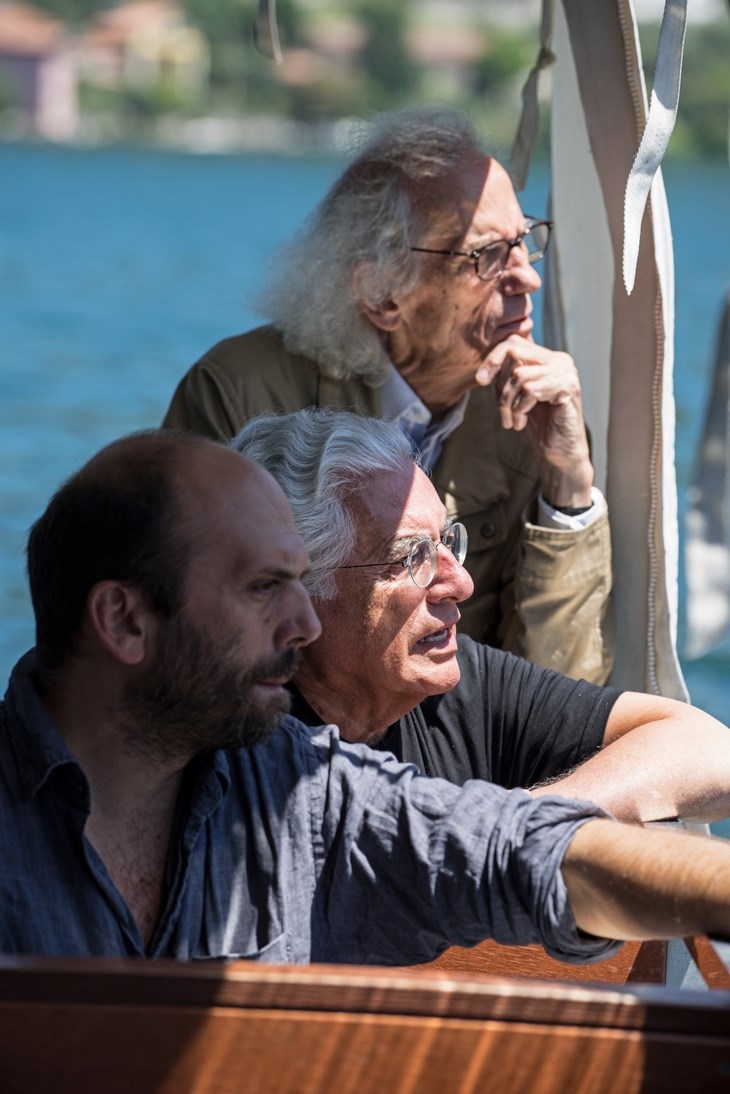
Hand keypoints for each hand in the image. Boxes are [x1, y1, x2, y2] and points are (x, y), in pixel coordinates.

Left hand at [476, 335, 593, 505]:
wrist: (558, 454)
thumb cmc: (537, 427)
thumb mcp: (514, 397)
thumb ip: (505, 378)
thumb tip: (485, 368)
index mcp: (546, 358)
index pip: (513, 343)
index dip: (492, 358)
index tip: (480, 380)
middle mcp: (559, 360)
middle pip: (515, 352)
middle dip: (500, 385)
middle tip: (502, 411)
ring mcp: (566, 372)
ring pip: (519, 375)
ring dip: (508, 403)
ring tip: (512, 422)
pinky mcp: (568, 387)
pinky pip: (531, 390)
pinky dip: (520, 409)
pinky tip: (522, 423)